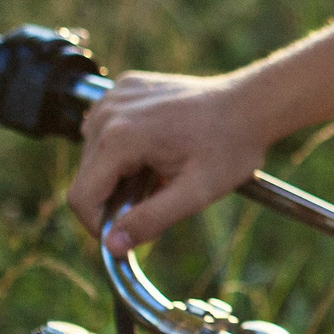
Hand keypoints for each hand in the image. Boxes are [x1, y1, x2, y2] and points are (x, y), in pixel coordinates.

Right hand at [67, 70, 278, 253]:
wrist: (251, 105)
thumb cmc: (231, 147)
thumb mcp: (195, 193)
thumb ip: (150, 220)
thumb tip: (112, 245)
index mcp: (121, 137)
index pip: (81, 197)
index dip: (98, 225)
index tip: (127, 234)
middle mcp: (109, 111)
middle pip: (86, 176)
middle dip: (114, 197)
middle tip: (158, 197)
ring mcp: (115, 95)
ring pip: (92, 155)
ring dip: (118, 173)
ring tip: (160, 172)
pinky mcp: (124, 88)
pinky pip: (105, 129)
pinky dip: (123, 147)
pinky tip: (157, 150)